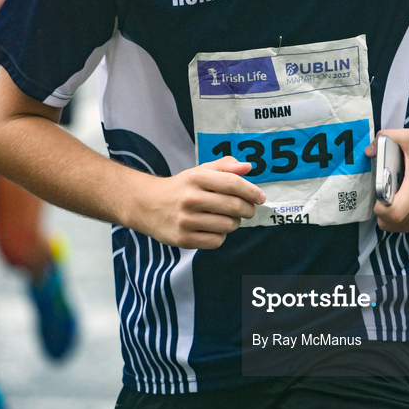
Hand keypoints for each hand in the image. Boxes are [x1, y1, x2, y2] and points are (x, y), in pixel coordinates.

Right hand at [124, 156, 265, 249]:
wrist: (147, 205)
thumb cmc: (181, 187)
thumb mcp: (199, 172)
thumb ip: (225, 167)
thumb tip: (248, 167)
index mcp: (196, 178)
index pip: (233, 184)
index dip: (252, 191)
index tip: (261, 197)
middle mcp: (190, 198)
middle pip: (234, 206)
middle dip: (249, 209)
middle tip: (249, 209)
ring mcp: (186, 220)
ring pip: (228, 226)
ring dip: (235, 223)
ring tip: (229, 218)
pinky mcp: (183, 239)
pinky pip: (216, 241)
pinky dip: (221, 236)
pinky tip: (214, 228)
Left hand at [365, 127, 408, 231]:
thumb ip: (385, 137)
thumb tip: (368, 152)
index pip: (392, 213)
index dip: (379, 208)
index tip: (378, 194)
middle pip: (390, 222)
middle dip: (380, 211)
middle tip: (382, 195)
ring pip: (395, 227)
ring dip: (388, 216)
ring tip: (392, 198)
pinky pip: (404, 228)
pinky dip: (397, 220)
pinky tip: (400, 204)